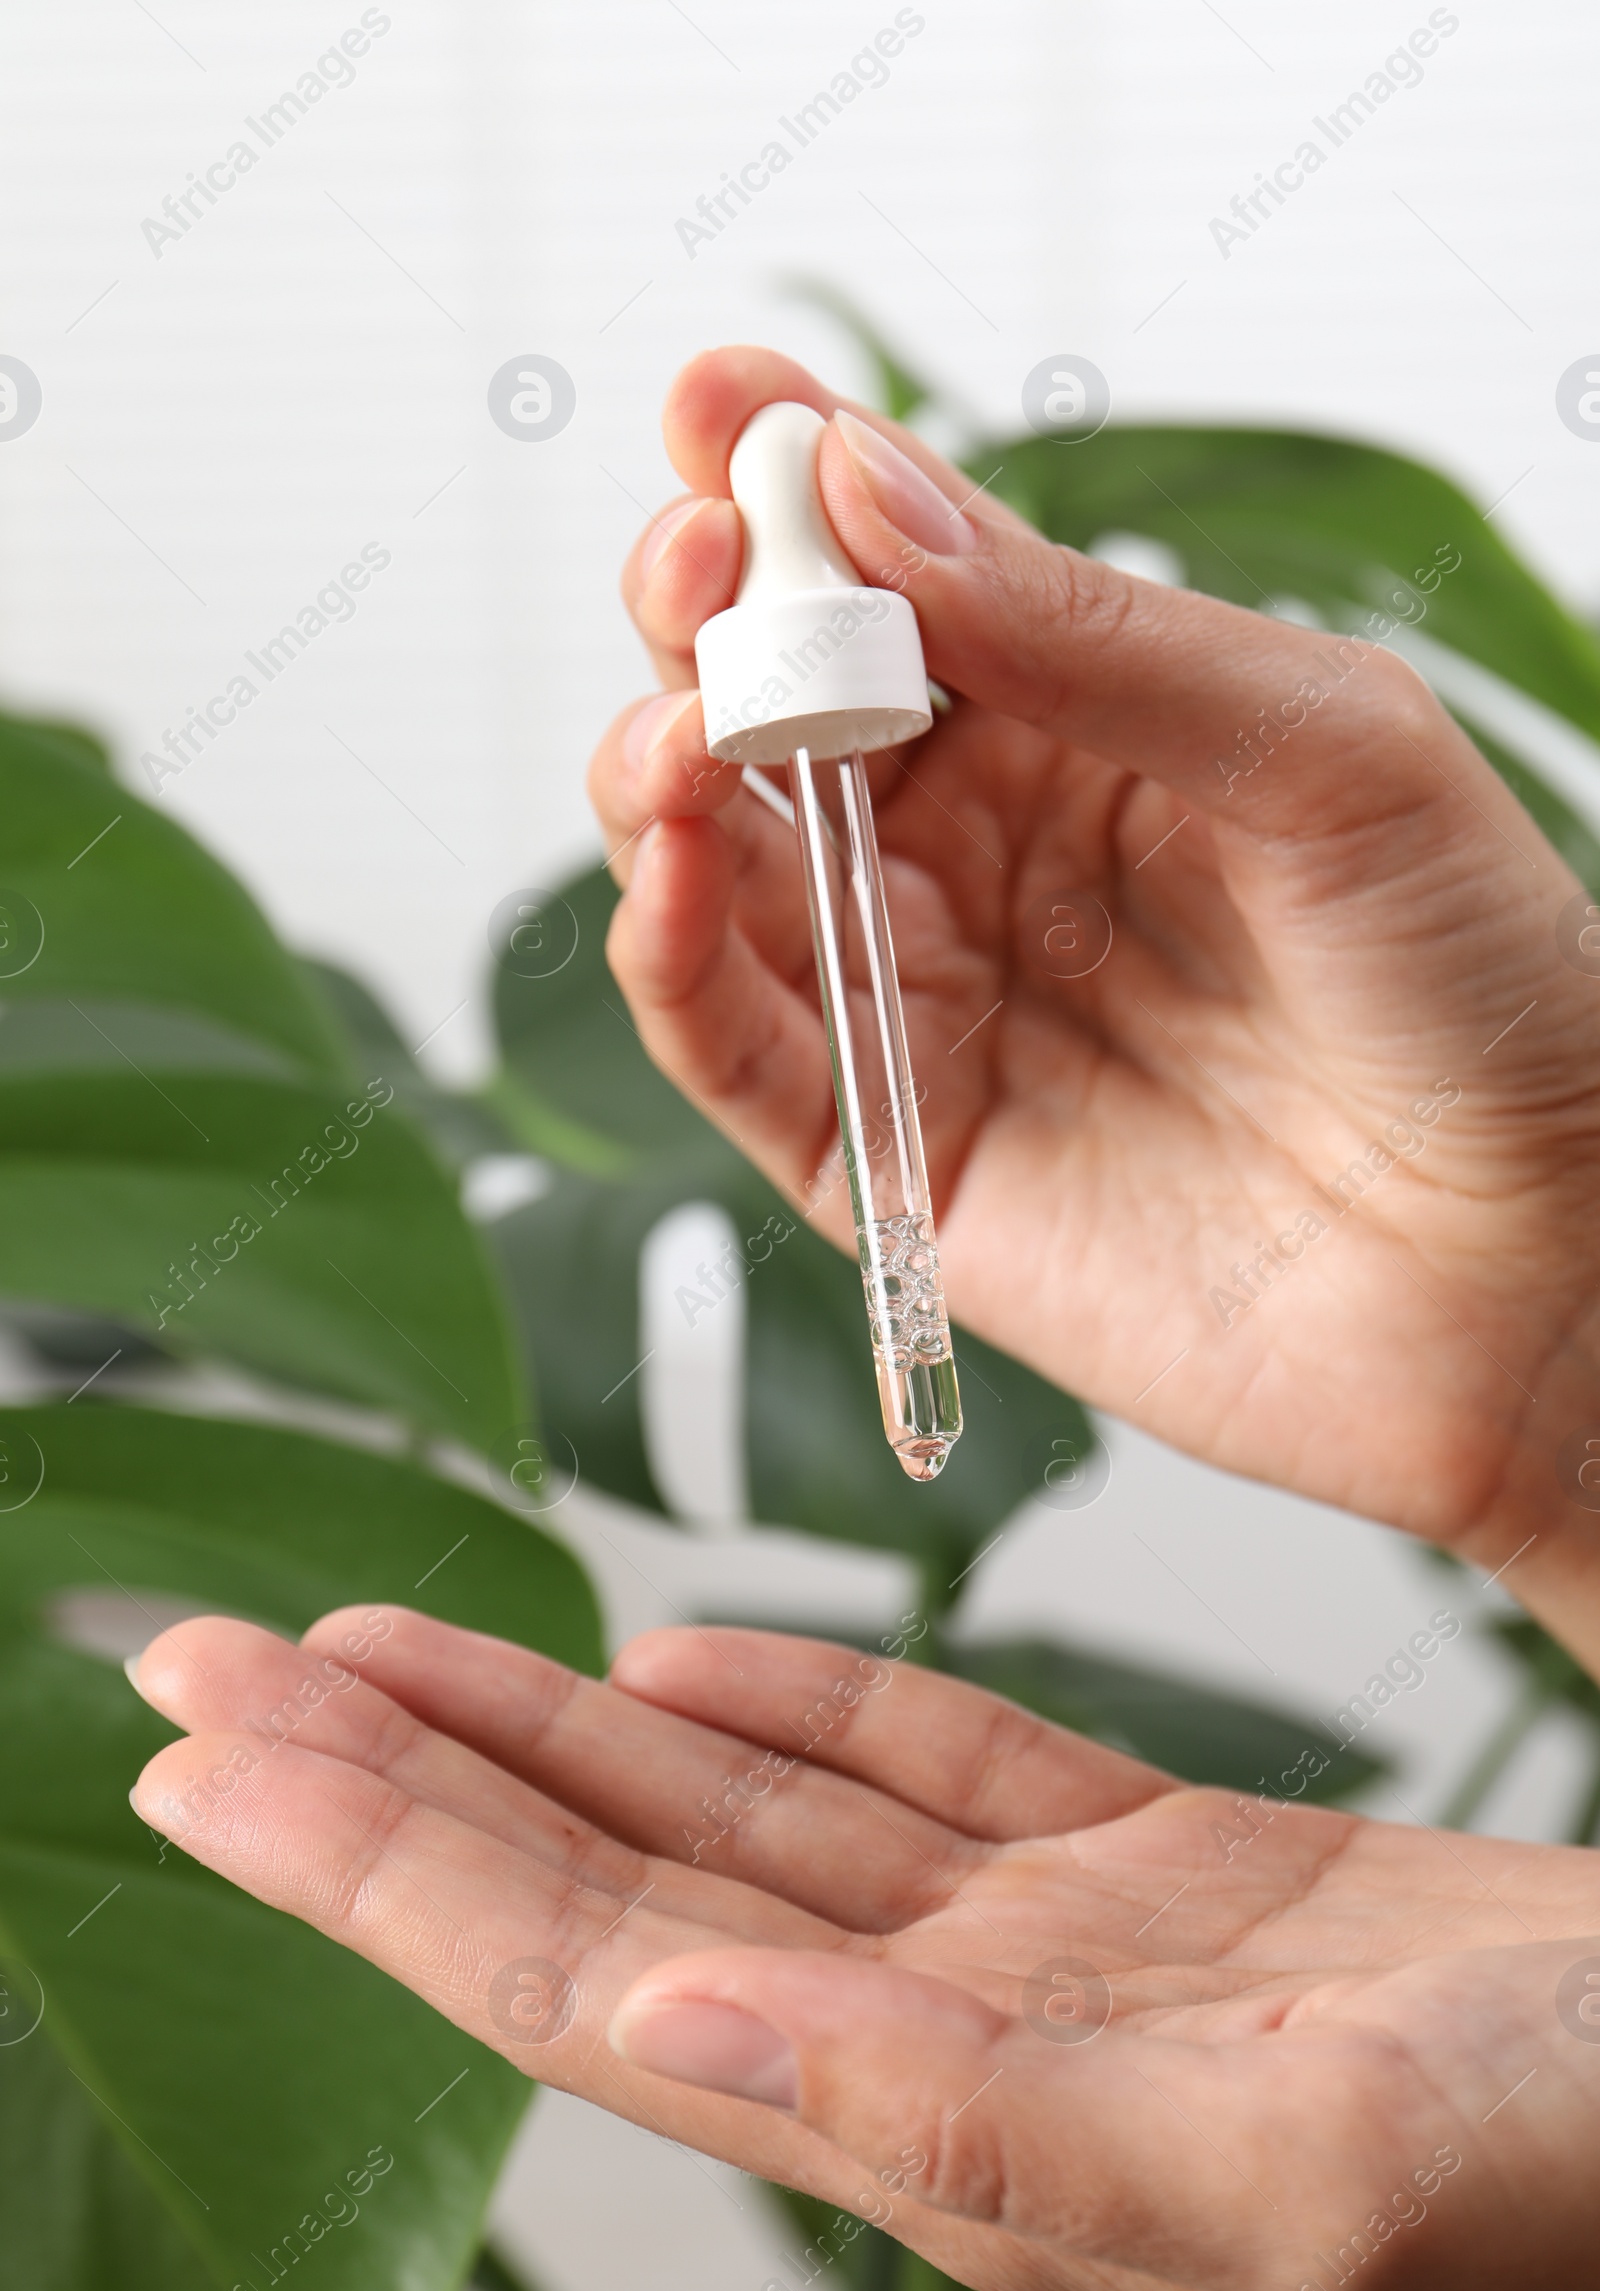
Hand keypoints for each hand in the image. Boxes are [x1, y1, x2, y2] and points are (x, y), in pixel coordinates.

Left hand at [131, 1610, 1599, 2290]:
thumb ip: (973, 2132)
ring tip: (379, 1639)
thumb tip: (668, 2023)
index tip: (213, 1762)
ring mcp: (1051, 1953)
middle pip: (611, 1888)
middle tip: (211, 1665)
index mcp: (956, 2127)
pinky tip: (675, 1660)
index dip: (381, 1871)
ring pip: (732, 1817)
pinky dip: (789, 1704)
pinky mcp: (1157, 1872)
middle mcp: (960, 2042)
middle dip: (395, 1775)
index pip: (588, 1984)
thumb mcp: (1303, 2179)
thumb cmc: (1590, 2173)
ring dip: (549, 1724)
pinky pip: (918, 1770)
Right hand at [587, 347, 1599, 1667]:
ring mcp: (926, 999)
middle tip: (702, 563)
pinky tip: (678, 862)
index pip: (897, 578)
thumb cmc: (1484, 994)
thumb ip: (1095, 639)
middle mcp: (981, 854)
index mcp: (1084, 728)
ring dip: (659, 777)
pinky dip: (668, 950)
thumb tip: (878, 496)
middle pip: (773, 705)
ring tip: (683, 726)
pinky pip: (733, 1042)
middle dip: (707, 616)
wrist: (1533, 1266)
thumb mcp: (1326, 755)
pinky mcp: (889, 1153)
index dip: (795, 484)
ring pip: (720, 865)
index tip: (725, 410)